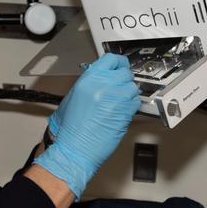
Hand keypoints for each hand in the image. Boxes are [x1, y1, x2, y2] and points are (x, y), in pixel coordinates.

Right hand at [34, 53, 140, 197]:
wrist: (74, 148)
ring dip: (129, 95)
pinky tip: (120, 113)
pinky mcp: (125, 112)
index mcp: (89, 79)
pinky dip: (131, 107)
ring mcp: (116, 98)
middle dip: (124, 81)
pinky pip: (136, 103)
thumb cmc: (70, 129)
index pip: (111, 59)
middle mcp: (103, 85)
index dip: (118, 63)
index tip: (121, 66)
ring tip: (118, 104)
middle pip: (125, 72)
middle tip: (119, 89)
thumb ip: (90, 83)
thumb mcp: (74, 97)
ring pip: (133, 88)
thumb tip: (102, 78)